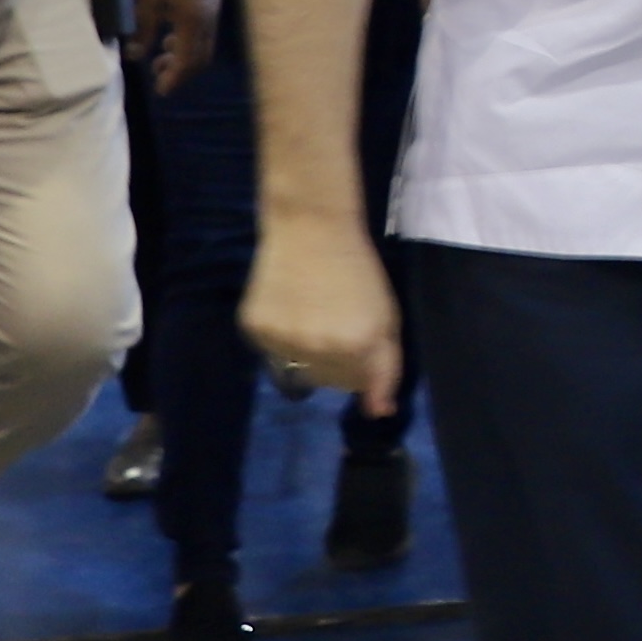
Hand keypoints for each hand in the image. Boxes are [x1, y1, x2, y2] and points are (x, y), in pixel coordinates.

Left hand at [134, 0, 219, 95]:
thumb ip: (142, 30)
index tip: (161, 90)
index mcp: (192, 22)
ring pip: (203, 48)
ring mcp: (213, 13)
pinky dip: (188, 43)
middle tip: (159, 76)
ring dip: (184, 58)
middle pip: (200, 59)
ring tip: (161, 56)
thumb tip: (134, 56)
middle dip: (181, 72)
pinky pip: (203, 34)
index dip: (174, 78)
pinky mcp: (212, 5)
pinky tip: (171, 37)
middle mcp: (207, 22)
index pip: (187, 61)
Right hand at [242, 207, 403, 416]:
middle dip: (337, 359)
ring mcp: (283, 341)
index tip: (357, 332)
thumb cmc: (358, 270)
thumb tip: (377, 412)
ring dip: (308, 350)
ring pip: (298, 369)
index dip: (361, 359)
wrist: (312, 228)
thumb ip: (387, 368)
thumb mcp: (386, 317)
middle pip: (327, 381)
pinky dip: (281, 336)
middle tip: (335, 318)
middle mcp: (318, 350)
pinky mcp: (255, 329)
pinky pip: (272, 351)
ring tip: (311, 311)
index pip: (358, 385)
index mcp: (357, 347)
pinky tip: (288, 306)